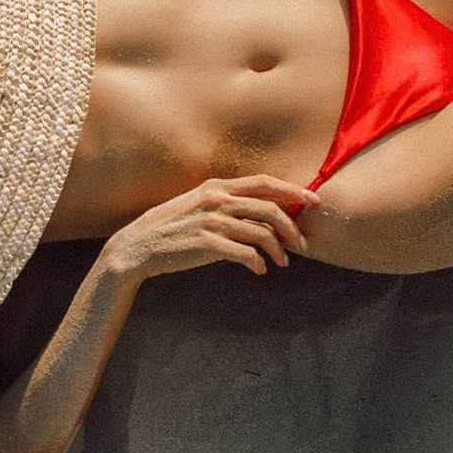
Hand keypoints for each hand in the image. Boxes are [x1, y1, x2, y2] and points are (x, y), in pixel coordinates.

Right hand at [102, 175, 316, 278]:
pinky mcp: (207, 245)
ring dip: (279, 250)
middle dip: (292, 227)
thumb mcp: (198, 205)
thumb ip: (227, 204)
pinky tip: (259, 270)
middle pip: (270, 208)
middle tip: (302, 244)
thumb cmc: (171, 228)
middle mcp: (217, 200)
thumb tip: (261, 215)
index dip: (293, 190)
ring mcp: (212, 222)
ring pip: (262, 233)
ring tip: (282, 263)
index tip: (314, 200)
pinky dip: (258, 263)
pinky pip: (246, 254)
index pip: (265, 183)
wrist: (138, 246)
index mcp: (217, 187)